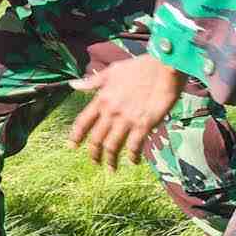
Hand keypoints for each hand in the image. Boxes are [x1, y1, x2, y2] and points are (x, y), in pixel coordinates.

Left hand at [68, 56, 185, 169]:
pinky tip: (133, 161)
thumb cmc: (139, 67)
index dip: (75, 136)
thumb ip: (92, 82)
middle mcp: (111, 112)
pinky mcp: (144, 124)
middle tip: (94, 162)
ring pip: (112, 146)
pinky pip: (135, 145)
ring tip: (110, 169)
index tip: (71, 146)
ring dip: (110, 160)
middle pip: (96, 138)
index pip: (82, 122)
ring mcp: (127, 119)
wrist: (164, 67)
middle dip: (93, 153)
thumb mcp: (111, 72)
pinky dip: (132, 156)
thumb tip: (73, 84)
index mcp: (101, 99)